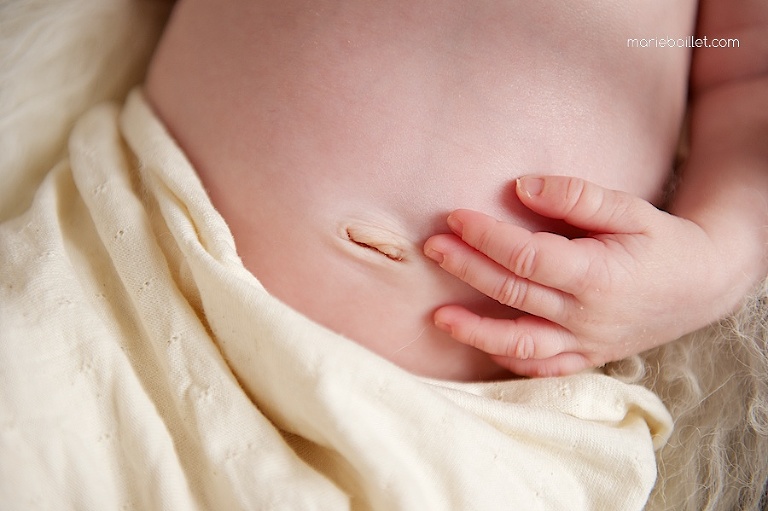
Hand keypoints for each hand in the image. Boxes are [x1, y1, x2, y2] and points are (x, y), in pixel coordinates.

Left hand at [423, 175, 739, 376]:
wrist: (703, 286)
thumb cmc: (664, 242)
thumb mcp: (630, 209)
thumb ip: (577, 196)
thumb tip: (521, 187)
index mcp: (597, 276)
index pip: (527, 257)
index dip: (487, 237)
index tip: (455, 217)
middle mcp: (587, 316)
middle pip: (513, 293)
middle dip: (467, 269)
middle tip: (433, 247)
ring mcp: (586, 343)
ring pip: (520, 344)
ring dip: (476, 331)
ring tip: (438, 317)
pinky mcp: (588, 357)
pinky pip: (542, 367)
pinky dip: (509, 360)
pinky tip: (482, 345)